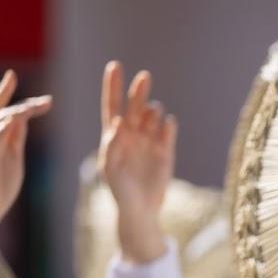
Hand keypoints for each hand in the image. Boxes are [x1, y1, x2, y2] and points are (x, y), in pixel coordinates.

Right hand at [0, 71, 51, 267]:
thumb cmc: (1, 188)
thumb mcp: (14, 158)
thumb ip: (16, 139)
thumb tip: (22, 119)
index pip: (2, 112)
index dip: (9, 95)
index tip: (17, 79)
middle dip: (3, 93)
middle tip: (13, 76)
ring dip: (11, 111)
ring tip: (31, 105)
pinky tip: (11, 121)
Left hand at [98, 61, 174, 263]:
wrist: (141, 211)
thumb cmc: (120, 192)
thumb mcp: (110, 170)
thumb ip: (112, 146)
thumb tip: (118, 122)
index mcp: (114, 137)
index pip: (112, 106)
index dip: (113, 87)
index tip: (115, 66)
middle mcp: (132, 135)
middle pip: (134, 106)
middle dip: (138, 90)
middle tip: (144, 76)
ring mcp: (149, 142)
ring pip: (152, 115)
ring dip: (152, 111)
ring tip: (152, 115)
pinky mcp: (166, 151)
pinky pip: (168, 130)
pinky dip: (167, 124)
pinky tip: (166, 124)